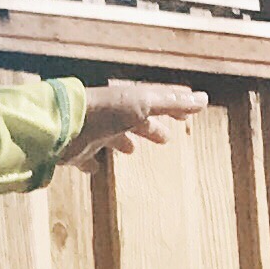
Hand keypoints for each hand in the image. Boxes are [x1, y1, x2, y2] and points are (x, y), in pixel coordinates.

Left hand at [59, 79, 203, 170]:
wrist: (65, 126)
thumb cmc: (107, 111)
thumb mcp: (144, 104)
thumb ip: (171, 102)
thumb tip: (203, 99)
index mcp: (130, 100)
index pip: (158, 100)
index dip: (175, 105)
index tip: (188, 112)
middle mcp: (113, 114)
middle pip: (136, 120)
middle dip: (151, 127)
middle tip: (166, 139)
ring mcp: (94, 132)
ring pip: (113, 136)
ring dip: (124, 142)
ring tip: (133, 151)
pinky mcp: (78, 151)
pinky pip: (86, 157)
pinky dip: (92, 163)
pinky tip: (96, 170)